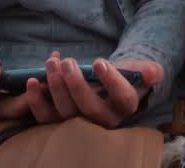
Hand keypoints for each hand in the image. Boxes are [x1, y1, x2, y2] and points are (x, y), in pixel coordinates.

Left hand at [25, 52, 163, 127]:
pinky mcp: (60, 122)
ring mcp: (80, 123)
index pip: (122, 97)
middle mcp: (104, 120)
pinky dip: (36, 102)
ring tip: (52, 64)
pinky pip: (46, 118)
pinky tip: (32, 82)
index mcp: (126, 106)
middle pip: (89, 109)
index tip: (100, 61)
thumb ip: (150, 70)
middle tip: (68, 61)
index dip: (111, 81)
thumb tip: (152, 73)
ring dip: (56, 88)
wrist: (108, 83)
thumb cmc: (125, 74)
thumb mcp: (142, 69)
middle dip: (76, 84)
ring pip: (66, 113)